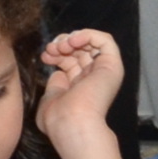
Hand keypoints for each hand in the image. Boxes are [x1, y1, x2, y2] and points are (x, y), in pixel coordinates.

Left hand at [32, 30, 127, 147]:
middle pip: (80, 50)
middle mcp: (93, 78)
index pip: (71, 60)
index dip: (57, 53)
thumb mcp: (50, 99)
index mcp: (80, 86)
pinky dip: (87, 34)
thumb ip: (55, 85)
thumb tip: (57, 73)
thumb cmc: (58, 119)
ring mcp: (104, 72)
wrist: (71, 124)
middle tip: (51, 49)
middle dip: (62, 44)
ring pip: (93, 43)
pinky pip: (105, 41)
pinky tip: (73, 41)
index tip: (45, 56)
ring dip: (73, 38)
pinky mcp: (112, 66)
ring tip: (61, 45)